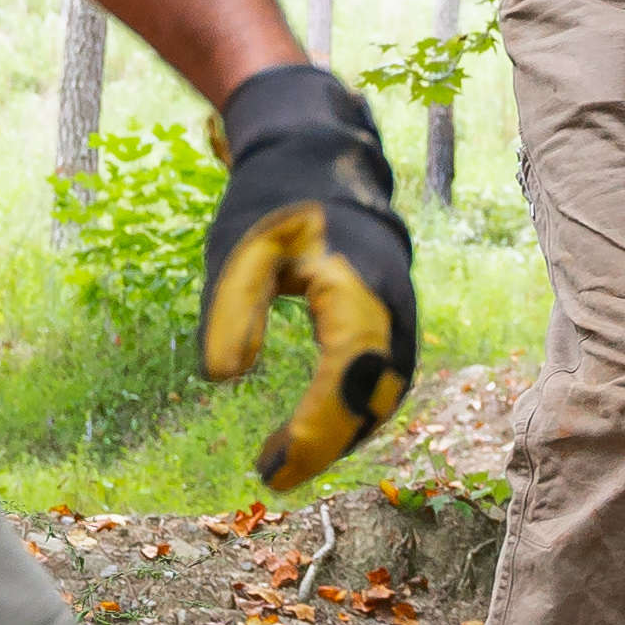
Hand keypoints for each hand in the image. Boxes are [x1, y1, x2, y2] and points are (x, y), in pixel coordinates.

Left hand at [199, 65, 418, 494]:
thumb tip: (222, 377)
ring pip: (387, 391)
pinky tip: (313, 425)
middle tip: (272, 471)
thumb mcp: (239, 249)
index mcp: (357, 283)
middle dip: (329, 442)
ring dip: (343, 431)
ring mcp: (402, 309)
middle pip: (377, 394)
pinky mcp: (395, 316)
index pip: (347, 373)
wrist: (319, 153)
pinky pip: (385, 376)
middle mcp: (394, 302)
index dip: (316, 429)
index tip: (271, 470)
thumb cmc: (272, 200)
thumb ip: (230, 310)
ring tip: (287, 456)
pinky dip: (353, 408)